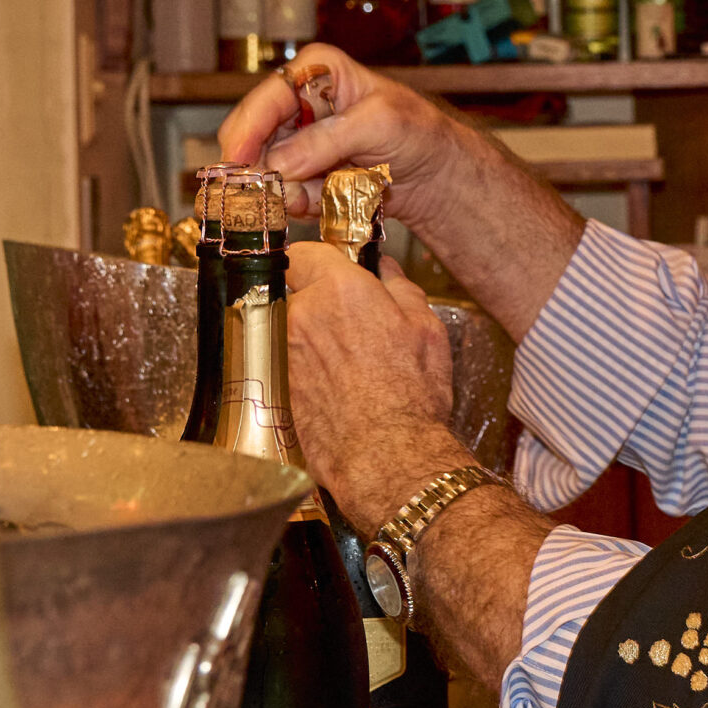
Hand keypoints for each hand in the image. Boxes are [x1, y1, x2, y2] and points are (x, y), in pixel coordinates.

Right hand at [219, 44, 587, 339]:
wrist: (437, 172)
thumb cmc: (418, 132)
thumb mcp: (380, 124)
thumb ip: (327, 141)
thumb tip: (279, 162)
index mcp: (315, 71)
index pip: (266, 97)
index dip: (246, 130)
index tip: (237, 161)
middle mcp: (298, 104)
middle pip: (254, 138)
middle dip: (266, 169)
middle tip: (282, 192)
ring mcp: (298, 142)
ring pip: (266, 172)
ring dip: (291, 191)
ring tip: (333, 190)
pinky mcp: (303, 175)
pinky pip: (286, 195)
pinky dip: (306, 204)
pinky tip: (336, 198)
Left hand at [286, 240, 552, 681]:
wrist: (386, 455)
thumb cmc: (411, 394)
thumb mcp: (426, 328)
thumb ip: (401, 290)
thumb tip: (386, 274)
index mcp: (340, 289)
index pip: (307, 252)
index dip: (321, 259)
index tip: (333, 266)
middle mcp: (304, 314)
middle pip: (298, 290)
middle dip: (319, 298)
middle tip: (351, 317)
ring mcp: (287, 350)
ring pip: (294, 326)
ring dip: (313, 333)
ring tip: (349, 357)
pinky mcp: (281, 385)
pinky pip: (292, 360)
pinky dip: (309, 366)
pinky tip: (339, 385)